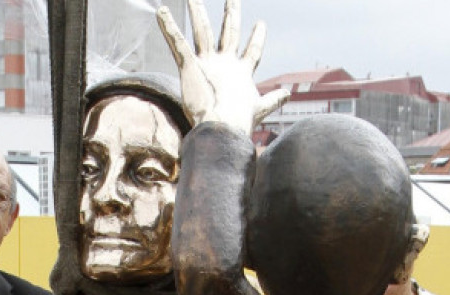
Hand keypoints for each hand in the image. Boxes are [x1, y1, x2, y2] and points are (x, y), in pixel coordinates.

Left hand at [156, 0, 288, 132]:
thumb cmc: (240, 122)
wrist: (224, 127)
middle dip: (231, 14)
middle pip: (229, 32)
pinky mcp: (191, 66)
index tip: (261, 23)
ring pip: (202, 32)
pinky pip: (178, 43)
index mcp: (242, 72)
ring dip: (198, 13)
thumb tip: (288, 94)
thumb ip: (273, 99)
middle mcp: (226, 63)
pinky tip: (162, 12)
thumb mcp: (260, 108)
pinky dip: (169, 27)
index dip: (256, 38)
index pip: (252, 51)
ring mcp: (208, 63)